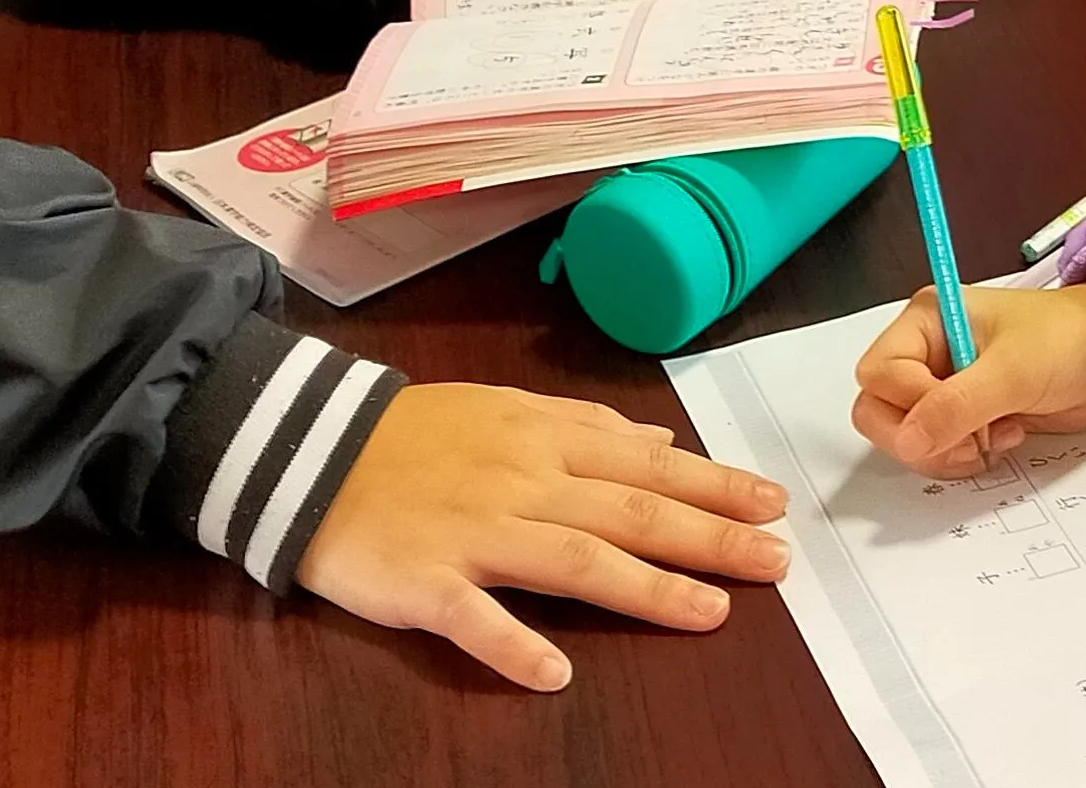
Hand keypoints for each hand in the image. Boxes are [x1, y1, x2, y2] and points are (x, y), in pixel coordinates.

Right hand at [297, 383, 788, 690]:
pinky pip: (470, 617)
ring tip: (710, 614)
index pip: (647, 466)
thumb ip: (584, 426)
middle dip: (710, 537)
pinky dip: (511, 645)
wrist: (309, 447)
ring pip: (573, 560)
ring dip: (647, 588)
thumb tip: (659, 442)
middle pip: (630, 512)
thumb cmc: (418, 434)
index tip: (773, 505)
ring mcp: (472, 532)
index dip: (714, 485)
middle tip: (776, 561)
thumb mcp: (507, 409)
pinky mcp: (421, 580)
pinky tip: (555, 675)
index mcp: (543, 439)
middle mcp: (521, 481)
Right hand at [850, 275, 1085, 478]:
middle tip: (972, 442)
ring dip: (947, 450)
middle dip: (921, 437)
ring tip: (996, 436)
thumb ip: (957, 406)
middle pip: (878, 409)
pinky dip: (965, 456)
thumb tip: (907, 442)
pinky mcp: (964, 416)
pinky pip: (938, 449)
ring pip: (906, 436)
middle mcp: (925, 352)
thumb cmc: (1068, 343)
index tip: (961, 418)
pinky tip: (1006, 437)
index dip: (910, 405)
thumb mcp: (1014, 371)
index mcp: (926, 321)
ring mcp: (943, 386)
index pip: (878, 375)